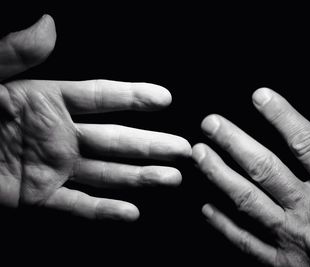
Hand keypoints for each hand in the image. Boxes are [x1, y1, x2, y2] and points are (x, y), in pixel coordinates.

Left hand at [0, 15, 190, 220]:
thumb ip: (15, 54)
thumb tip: (49, 24)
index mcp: (47, 100)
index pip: (101, 96)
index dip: (134, 96)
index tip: (165, 98)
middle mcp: (58, 134)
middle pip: (116, 140)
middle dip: (152, 144)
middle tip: (184, 147)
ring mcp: (52, 167)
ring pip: (106, 172)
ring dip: (141, 176)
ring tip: (173, 177)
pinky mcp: (37, 196)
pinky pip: (77, 205)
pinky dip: (104, 211)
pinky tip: (132, 212)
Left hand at [192, 88, 309, 265]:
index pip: (307, 143)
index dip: (282, 116)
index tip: (260, 96)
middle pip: (266, 169)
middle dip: (234, 143)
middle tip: (211, 124)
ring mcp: (294, 239)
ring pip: (248, 201)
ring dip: (219, 175)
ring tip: (199, 154)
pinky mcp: (283, 264)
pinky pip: (245, 242)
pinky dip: (223, 224)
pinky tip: (206, 208)